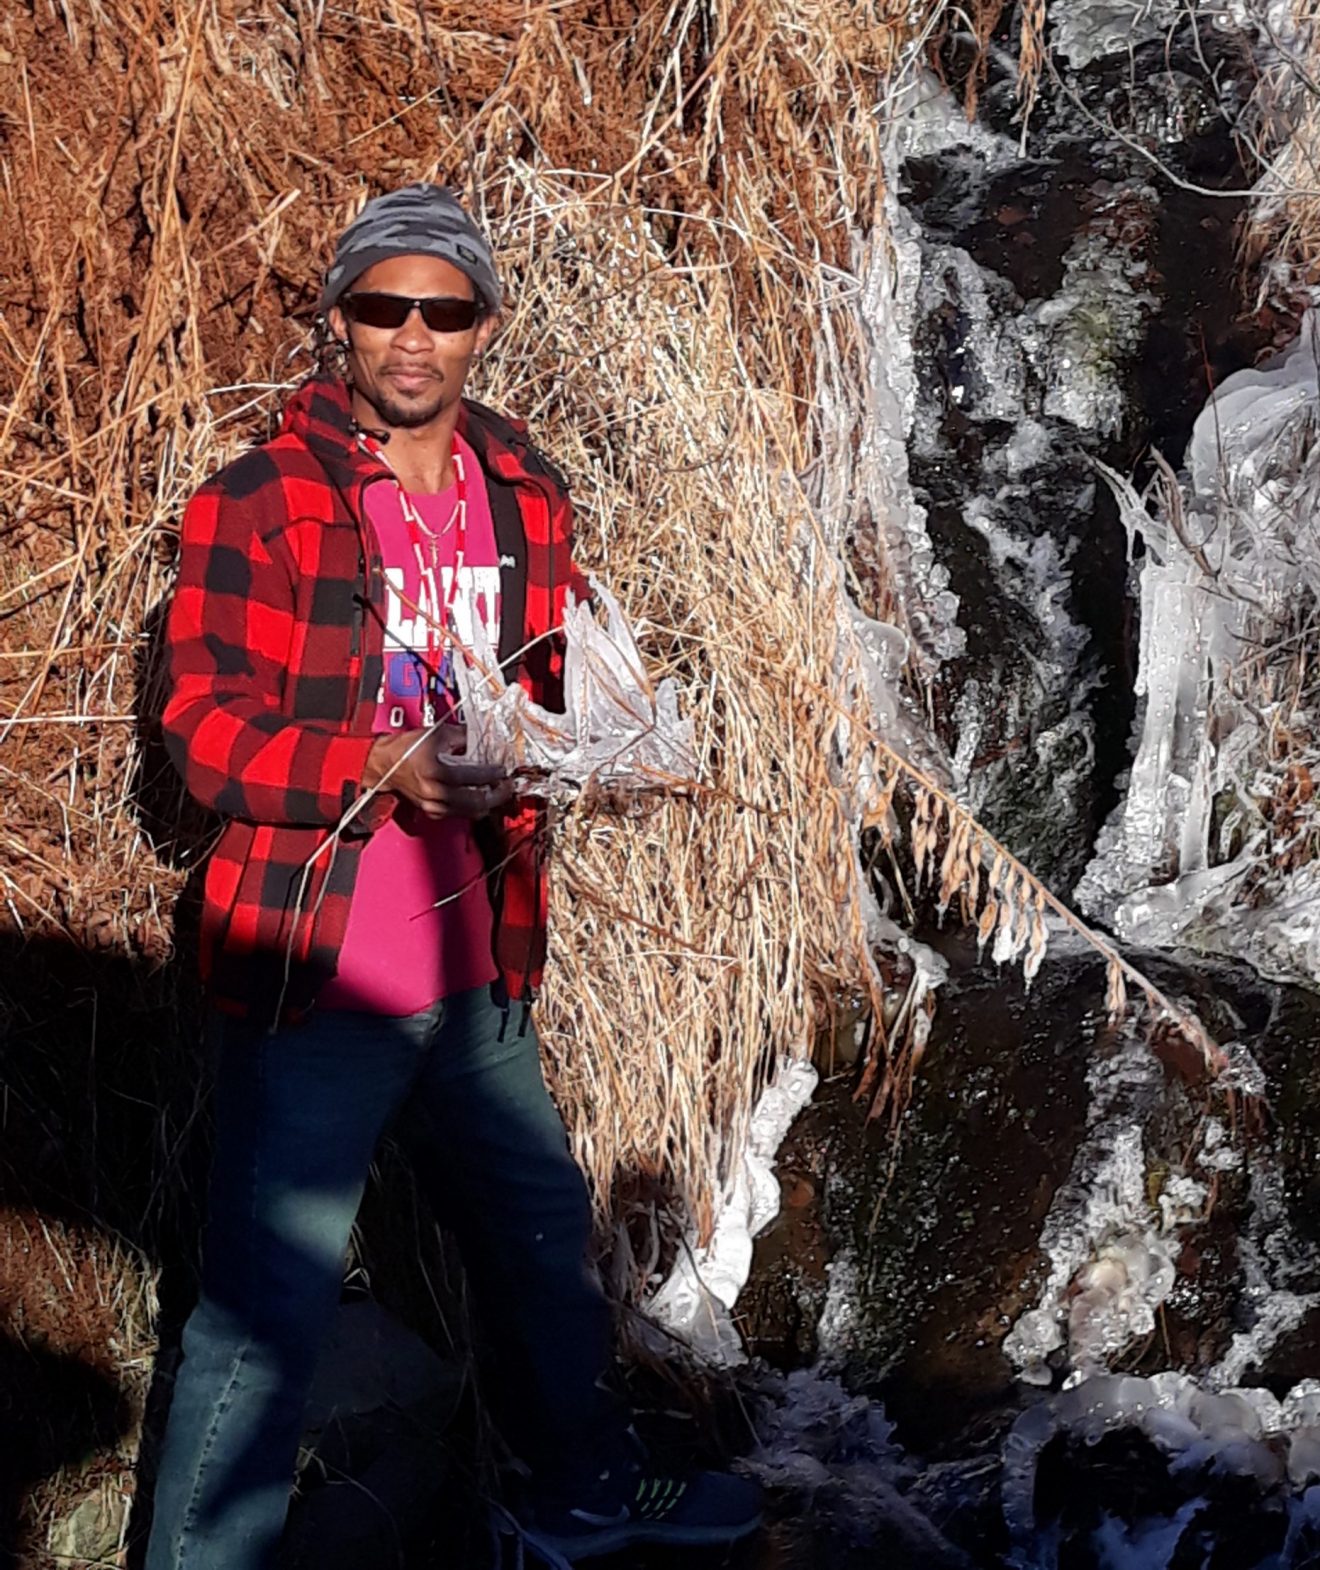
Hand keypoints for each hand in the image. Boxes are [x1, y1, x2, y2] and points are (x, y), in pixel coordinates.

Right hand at [363, 726, 513, 819]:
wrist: (384, 765)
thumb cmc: (407, 748)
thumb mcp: (437, 734)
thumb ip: (463, 737)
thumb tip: (485, 739)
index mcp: (435, 770)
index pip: (472, 776)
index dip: (492, 774)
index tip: (503, 770)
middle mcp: (434, 792)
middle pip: (475, 801)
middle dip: (496, 795)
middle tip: (507, 786)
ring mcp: (432, 805)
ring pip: (469, 812)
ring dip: (487, 804)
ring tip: (498, 792)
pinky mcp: (431, 812)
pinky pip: (459, 814)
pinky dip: (473, 808)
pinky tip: (481, 798)